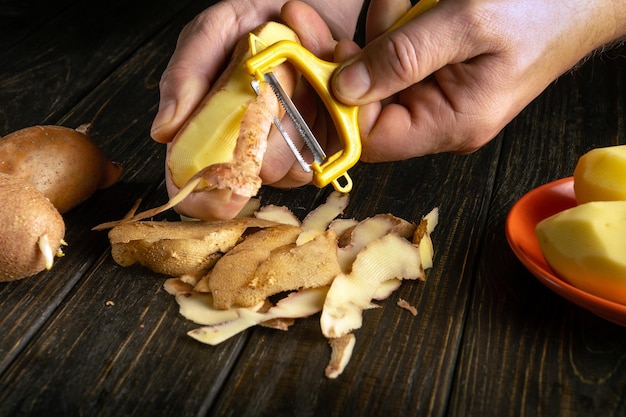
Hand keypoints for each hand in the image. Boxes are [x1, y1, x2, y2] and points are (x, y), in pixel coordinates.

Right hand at [149, 0, 362, 218]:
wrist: (318, 1)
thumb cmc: (261, 14)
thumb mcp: (216, 30)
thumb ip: (187, 73)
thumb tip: (163, 130)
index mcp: (210, 125)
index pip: (193, 183)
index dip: (204, 197)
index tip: (226, 187)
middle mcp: (247, 143)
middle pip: (252, 177)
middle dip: (266, 134)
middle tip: (273, 83)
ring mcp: (287, 145)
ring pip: (293, 169)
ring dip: (300, 115)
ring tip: (302, 69)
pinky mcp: (324, 140)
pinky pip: (329, 152)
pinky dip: (330, 112)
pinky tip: (323, 78)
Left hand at [331, 0, 625, 160]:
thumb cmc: (540, 9)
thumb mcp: (467, 26)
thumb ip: (402, 58)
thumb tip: (344, 89)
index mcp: (450, 123)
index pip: (370, 136)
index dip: (335, 103)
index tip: (316, 58)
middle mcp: (439, 116)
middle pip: (365, 101)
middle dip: (350, 54)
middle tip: (312, 18)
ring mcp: (437, 92)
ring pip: (377, 69)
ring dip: (382, 26)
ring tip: (417, 1)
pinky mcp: (438, 68)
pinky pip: (397, 50)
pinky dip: (397, 19)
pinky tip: (420, 1)